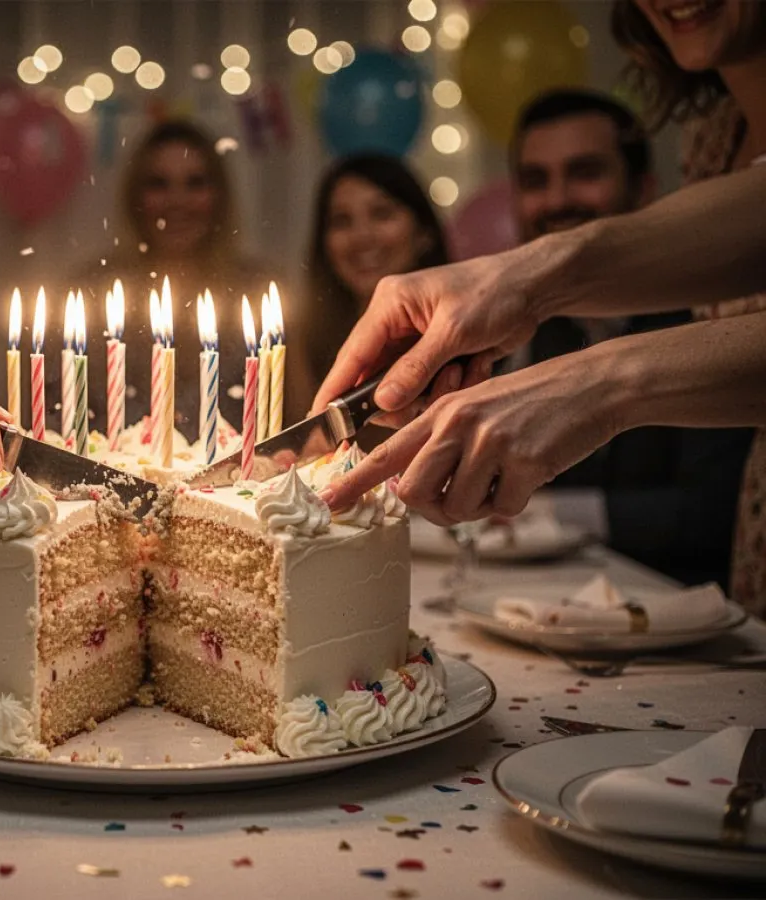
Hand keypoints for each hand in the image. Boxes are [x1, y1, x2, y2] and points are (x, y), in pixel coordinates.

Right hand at [313, 252, 540, 414]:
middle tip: (430, 394)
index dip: (336, 390)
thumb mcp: (454, 331)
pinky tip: (474, 368)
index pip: (352, 355)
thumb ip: (416, 368)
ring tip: (463, 370)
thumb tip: (383, 402)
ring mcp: (414, 342)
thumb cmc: (496, 293)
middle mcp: (395, 324)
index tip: (320, 419)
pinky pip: (428, 388)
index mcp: (389, 305)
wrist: (536, 287)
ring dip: (434, 391)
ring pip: (404, 390)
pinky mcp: (435, 357)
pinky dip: (450, 387)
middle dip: (404, 395)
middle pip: (376, 380)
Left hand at [318, 353, 623, 525]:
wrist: (590, 386)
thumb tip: (410, 487)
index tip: (329, 504)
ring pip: (458, 507)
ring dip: (478, 506)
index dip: (354, 484)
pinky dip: (513, 503)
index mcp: (439, 413)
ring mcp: (491, 443)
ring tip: (499, 478)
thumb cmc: (529, 402)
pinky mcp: (525, 462)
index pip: (384, 454)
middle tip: (453, 500)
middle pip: (414, 493)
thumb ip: (440, 441)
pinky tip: (526, 475)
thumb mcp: (474, 406)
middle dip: (430, 508)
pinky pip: (503, 510)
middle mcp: (458, 425)